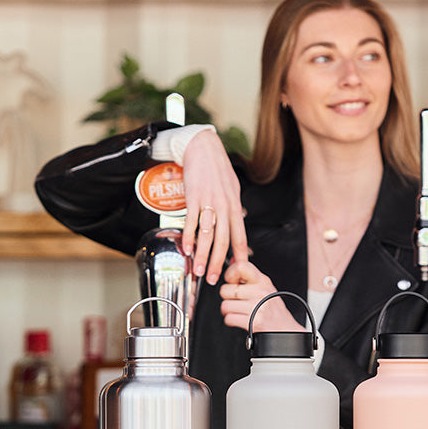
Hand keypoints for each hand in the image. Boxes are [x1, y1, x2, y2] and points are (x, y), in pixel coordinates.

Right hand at [180, 129, 248, 284]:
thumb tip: (238, 221)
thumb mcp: (233, 188)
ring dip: (202, 256)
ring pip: (207, 235)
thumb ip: (234, 208)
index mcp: (235, 207)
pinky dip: (188, 238)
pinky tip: (187, 250)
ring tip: (199, 271)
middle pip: (224, 241)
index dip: (239, 256)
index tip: (237, 271)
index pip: (240, 237)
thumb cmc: (218, 169)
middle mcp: (224, 207)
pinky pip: (191, 222)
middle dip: (219, 263)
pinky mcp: (194, 198)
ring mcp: (209, 203)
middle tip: (215, 279)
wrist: (203, 149)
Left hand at [220, 261, 305, 332]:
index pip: (241, 266)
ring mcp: (258, 306)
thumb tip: (233, 261)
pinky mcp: (254, 321)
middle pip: (226, 290)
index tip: (232, 282)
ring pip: (225, 305)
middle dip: (227, 298)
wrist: (285, 331)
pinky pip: (229, 319)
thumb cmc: (273, 310)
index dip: (230, 274)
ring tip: (238, 312)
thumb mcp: (265, 288)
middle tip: (236, 302)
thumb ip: (249, 276)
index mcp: (263, 281)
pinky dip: (231, 321)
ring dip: (228, 311)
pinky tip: (240, 320)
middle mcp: (261, 291)